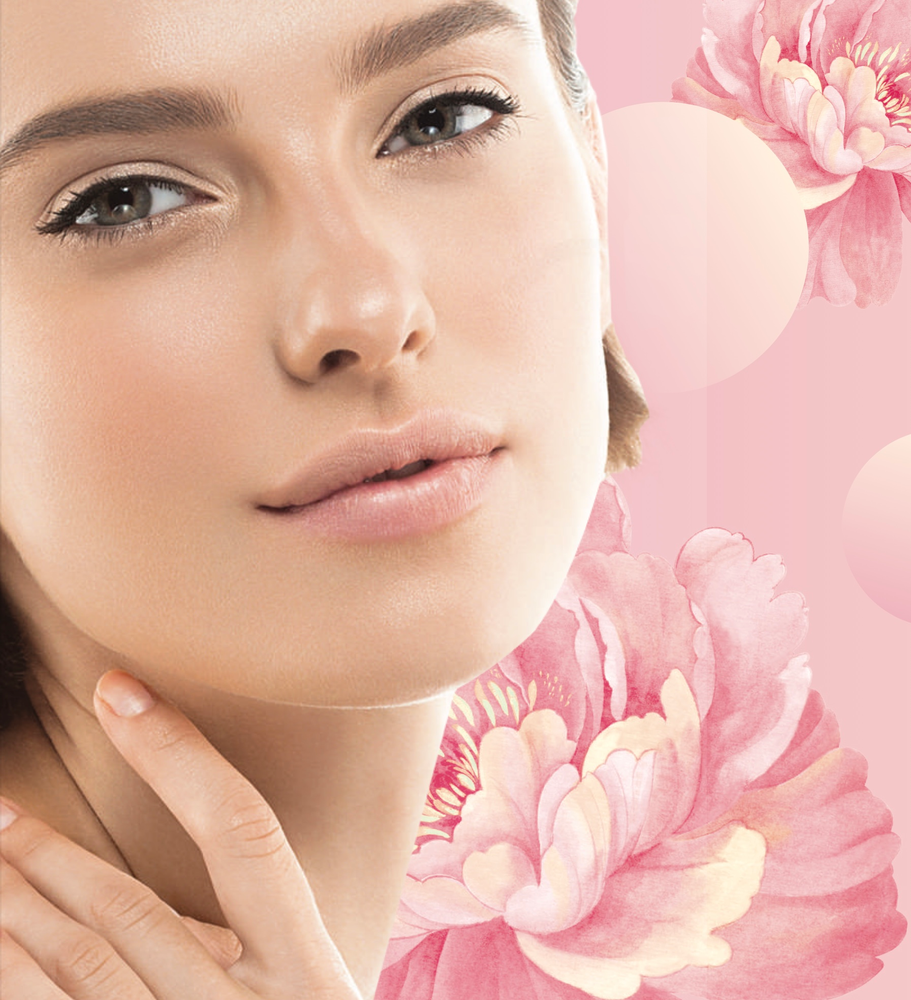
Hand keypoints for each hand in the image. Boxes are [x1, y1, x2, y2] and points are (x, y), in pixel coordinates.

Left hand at [0, 670, 362, 998]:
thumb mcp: (303, 990)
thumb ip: (240, 944)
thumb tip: (138, 882)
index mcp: (308, 973)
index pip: (244, 835)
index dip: (178, 754)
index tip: (118, 687)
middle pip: (129, 915)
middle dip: (48, 856)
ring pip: (81, 975)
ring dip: (13, 917)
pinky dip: (22, 985)